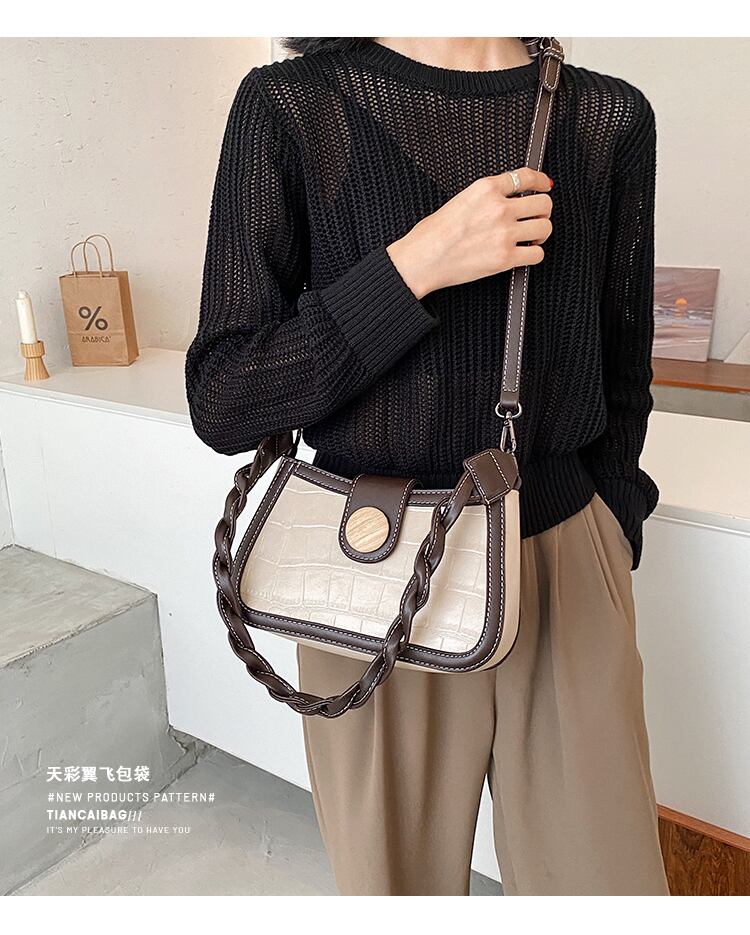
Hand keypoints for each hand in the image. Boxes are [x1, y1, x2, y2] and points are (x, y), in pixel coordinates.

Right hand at [387, 167, 553, 299]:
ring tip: (531, 238)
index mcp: (485, 188)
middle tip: (537, 217)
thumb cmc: (431, 234)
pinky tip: (524, 254)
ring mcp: (504, 234)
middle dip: (543, 211)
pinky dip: (534, 255)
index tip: (545, 184)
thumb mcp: (459, 200)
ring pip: (544, 228)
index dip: (540, 180)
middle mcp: (498, 208)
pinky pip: (537, 254)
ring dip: (541, 233)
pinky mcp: (505, 258)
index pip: (525, 176)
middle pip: (543, 203)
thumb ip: (486, 197)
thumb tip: (508, 201)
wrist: (422, 259)